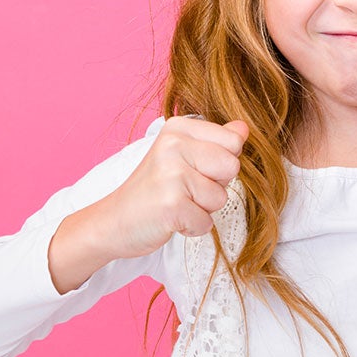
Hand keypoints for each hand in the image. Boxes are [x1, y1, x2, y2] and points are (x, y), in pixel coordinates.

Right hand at [104, 115, 250, 257]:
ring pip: (221, 198)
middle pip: (232, 167)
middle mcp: (173, 145)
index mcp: (178, 128)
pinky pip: (206, 222)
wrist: (112, 221)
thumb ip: (215, 141)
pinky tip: (170, 219)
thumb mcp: (181, 156)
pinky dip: (192, 228)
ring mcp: (172, 174)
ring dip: (202, 209)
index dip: (220, 164)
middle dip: (215, 186)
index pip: (233, 142)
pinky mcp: (171, 205)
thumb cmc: (152, 190)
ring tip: (175, 204)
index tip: (193, 170)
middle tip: (184, 190)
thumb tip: (243, 128)